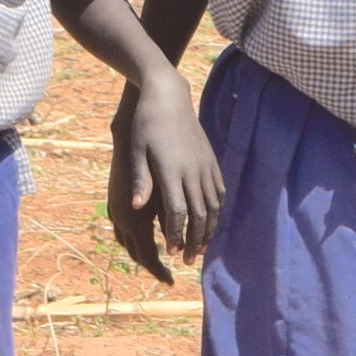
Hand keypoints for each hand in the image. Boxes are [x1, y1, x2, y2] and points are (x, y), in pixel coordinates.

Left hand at [110, 78, 222, 281]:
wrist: (168, 96)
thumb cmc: (146, 123)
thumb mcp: (136, 150)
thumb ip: (141, 181)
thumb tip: (136, 208)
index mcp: (172, 171)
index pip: (178, 212)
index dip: (175, 235)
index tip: (170, 251)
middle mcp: (193, 171)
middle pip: (200, 215)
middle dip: (194, 240)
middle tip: (187, 259)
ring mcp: (205, 165)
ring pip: (214, 206)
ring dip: (209, 230)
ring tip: (201, 247)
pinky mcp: (211, 160)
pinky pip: (219, 191)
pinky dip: (217, 210)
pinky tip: (211, 221)